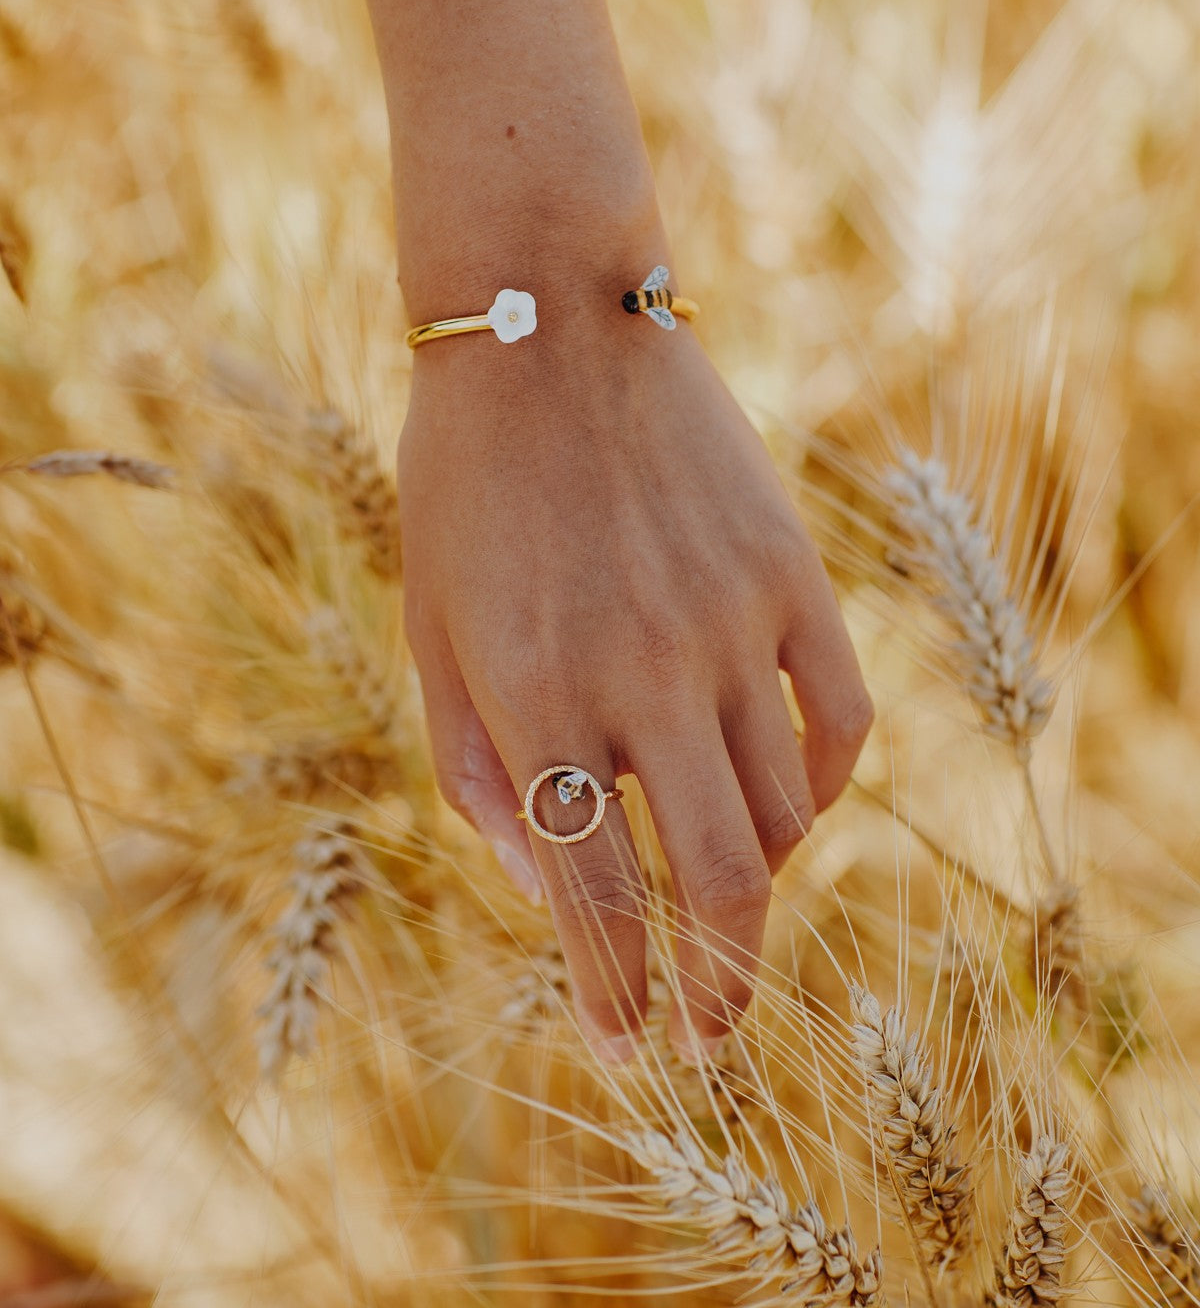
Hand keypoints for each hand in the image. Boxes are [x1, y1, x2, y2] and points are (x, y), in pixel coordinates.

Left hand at [397, 292, 872, 1060]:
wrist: (551, 326)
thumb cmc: (467, 483)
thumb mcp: (428, 626)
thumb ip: (474, 764)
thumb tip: (538, 877)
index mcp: (535, 696)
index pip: (592, 896)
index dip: (611, 993)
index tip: (624, 1047)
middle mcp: (643, 675)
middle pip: (716, 883)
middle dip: (718, 987)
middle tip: (712, 1036)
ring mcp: (732, 625)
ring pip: (786, 813)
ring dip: (762, 883)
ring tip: (730, 898)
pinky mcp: (792, 578)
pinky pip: (842, 721)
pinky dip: (826, 787)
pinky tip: (794, 803)